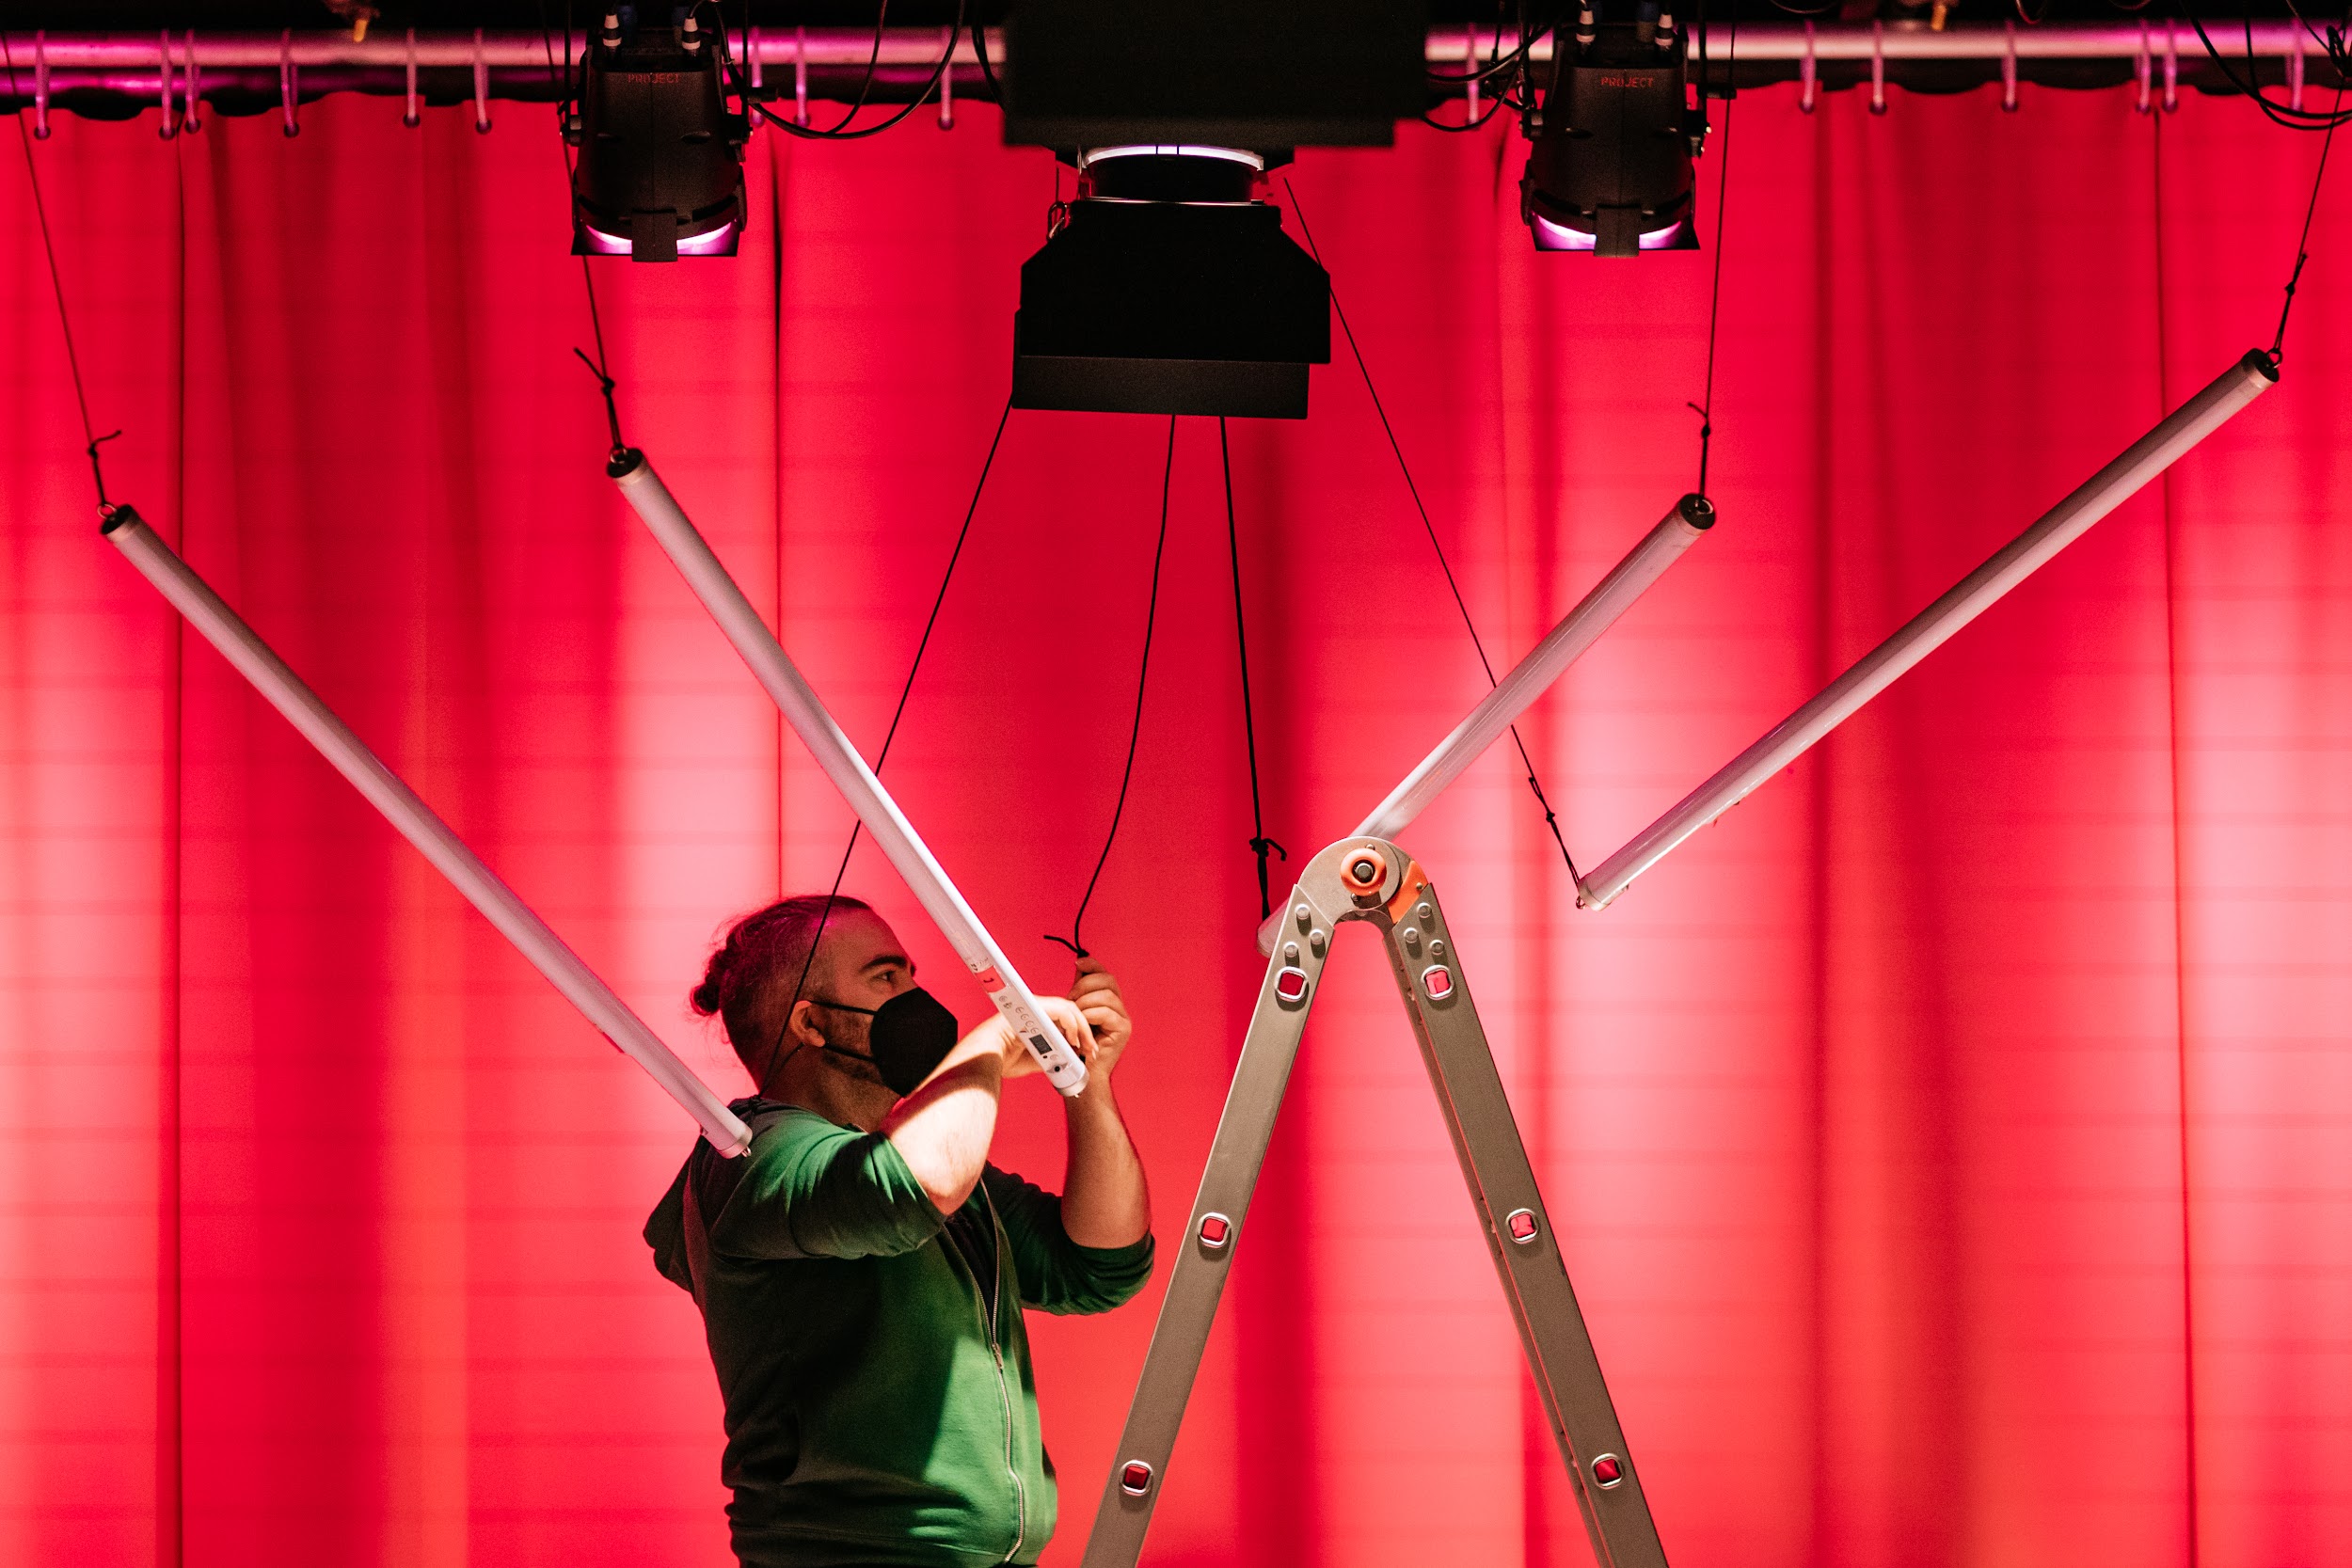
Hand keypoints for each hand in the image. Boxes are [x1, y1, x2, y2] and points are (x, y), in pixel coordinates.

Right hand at [1000, 995, 1092, 1079]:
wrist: (986, 1060)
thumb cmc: (1002, 1060)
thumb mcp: (1034, 1059)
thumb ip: (1050, 1056)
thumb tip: (1066, 1060)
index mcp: (1032, 1018)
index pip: (1062, 1019)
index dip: (1078, 1032)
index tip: (1086, 1050)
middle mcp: (1033, 1008)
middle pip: (1068, 1011)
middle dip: (1084, 1030)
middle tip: (1091, 1049)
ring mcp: (1034, 1005)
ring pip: (1068, 1008)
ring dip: (1082, 1028)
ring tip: (1086, 1046)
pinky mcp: (1035, 1007)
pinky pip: (1062, 1011)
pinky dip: (1073, 1024)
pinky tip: (1075, 1039)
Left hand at [1068, 958, 1131, 1078]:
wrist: (1081, 1071)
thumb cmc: (1075, 1043)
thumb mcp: (1074, 1011)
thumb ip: (1079, 991)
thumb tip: (1078, 965)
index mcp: (1107, 1000)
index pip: (1104, 974)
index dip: (1092, 965)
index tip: (1077, 963)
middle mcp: (1118, 1006)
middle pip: (1108, 980)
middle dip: (1085, 984)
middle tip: (1070, 997)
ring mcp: (1123, 1018)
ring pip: (1107, 996)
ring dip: (1086, 1002)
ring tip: (1075, 1014)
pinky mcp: (1123, 1029)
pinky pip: (1106, 1013)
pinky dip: (1091, 1014)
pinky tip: (1083, 1022)